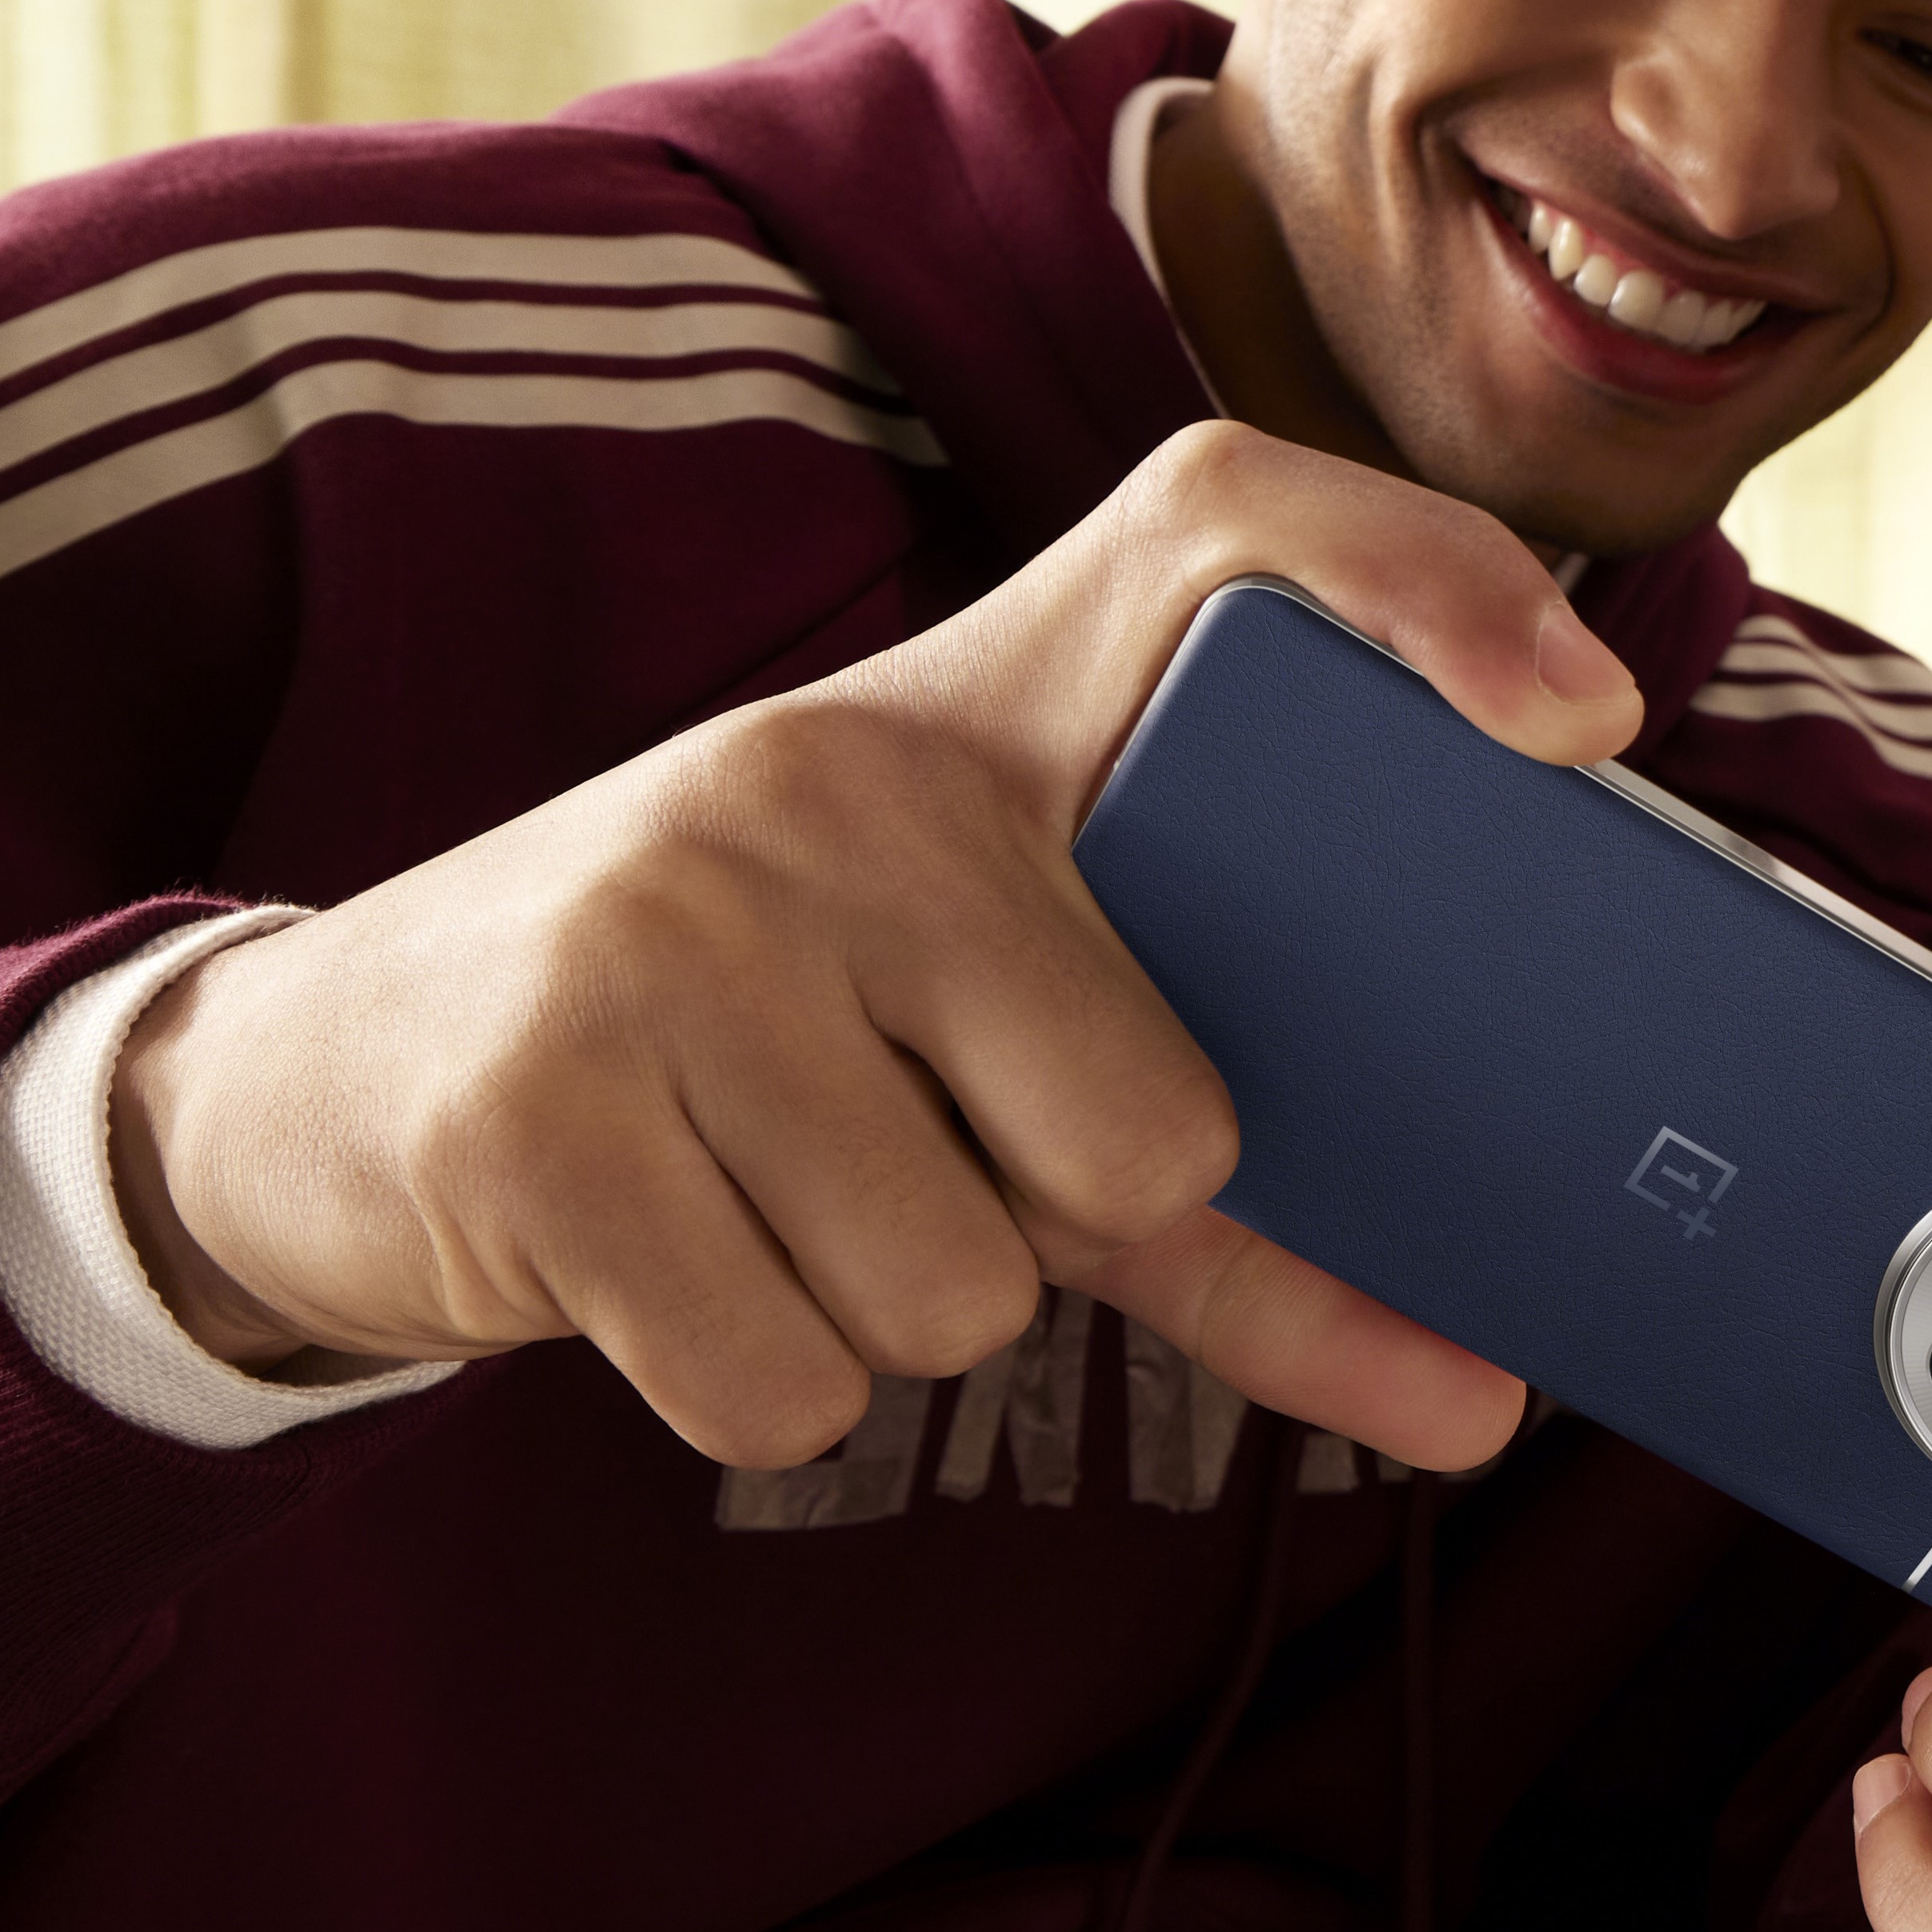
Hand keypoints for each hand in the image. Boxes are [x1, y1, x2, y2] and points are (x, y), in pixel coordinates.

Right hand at [112, 419, 1634, 1470]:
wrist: (352, 1073)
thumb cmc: (756, 1051)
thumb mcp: (993, 1061)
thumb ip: (1249, 1216)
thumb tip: (1488, 1398)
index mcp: (973, 715)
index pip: (1238, 534)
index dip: (1433, 590)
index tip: (1580, 726)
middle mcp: (827, 781)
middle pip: (1151, 1139)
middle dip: (1062, 1228)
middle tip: (929, 1155)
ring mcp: (664, 936)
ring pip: (962, 1295)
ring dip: (896, 1318)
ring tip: (781, 1201)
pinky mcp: (531, 1117)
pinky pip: (785, 1382)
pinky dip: (755, 1384)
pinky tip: (675, 1259)